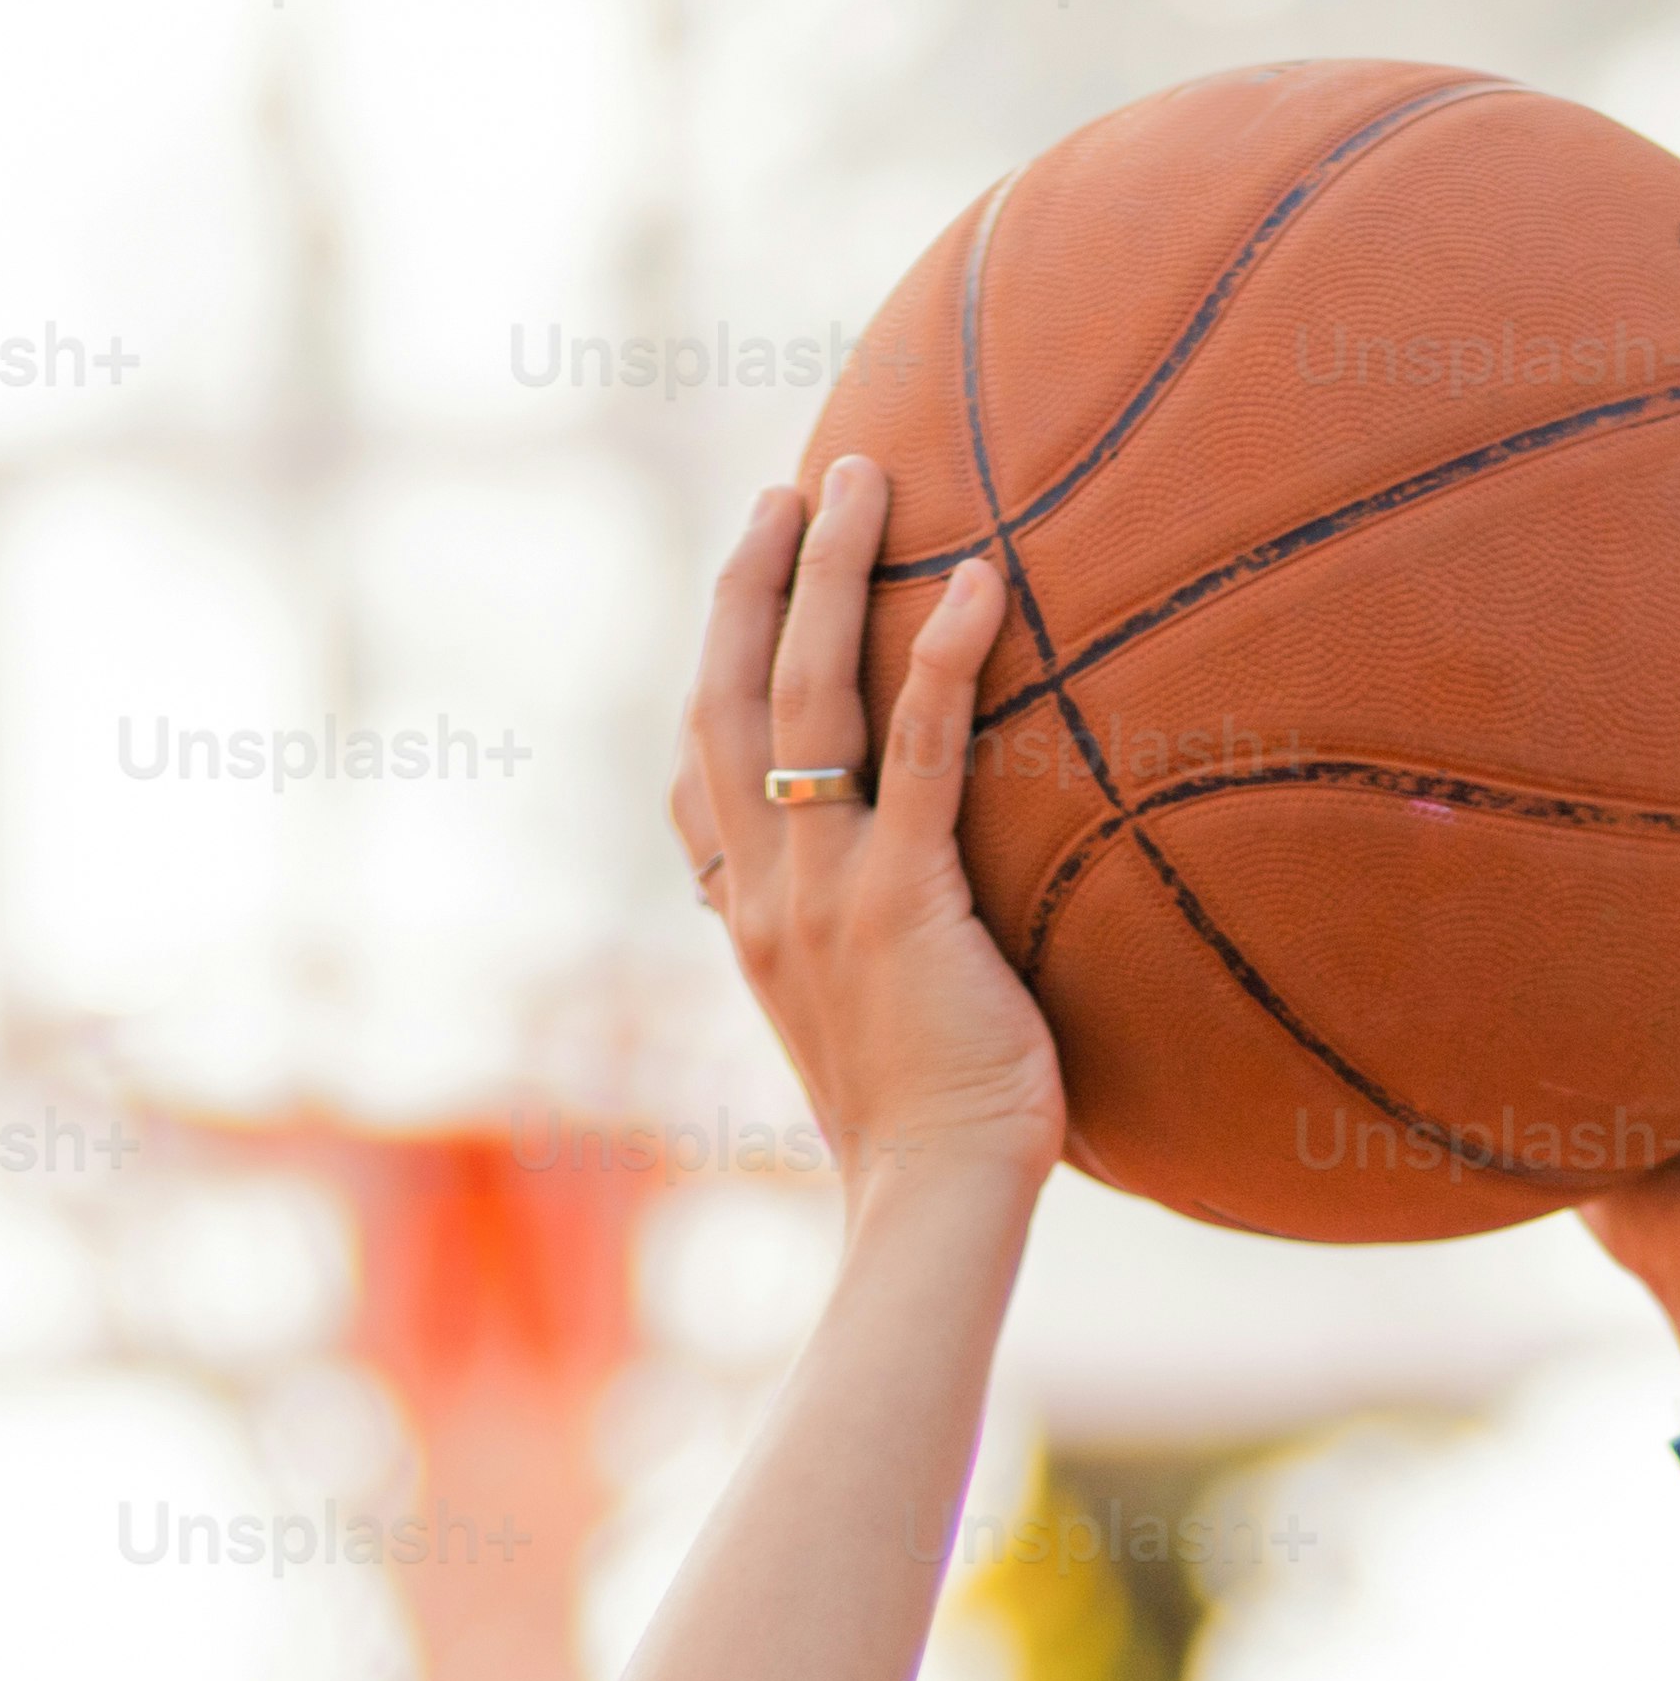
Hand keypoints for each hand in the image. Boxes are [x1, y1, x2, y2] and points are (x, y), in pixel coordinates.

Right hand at [668, 459, 1061, 1213]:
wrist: (931, 1201)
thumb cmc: (926, 1130)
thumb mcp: (863, 1022)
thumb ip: (857, 948)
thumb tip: (905, 912)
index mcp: (744, 916)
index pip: (700, 769)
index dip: (714, 662)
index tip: (745, 579)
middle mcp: (762, 889)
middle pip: (730, 696)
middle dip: (754, 577)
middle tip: (796, 487)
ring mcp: (821, 891)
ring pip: (804, 696)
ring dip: (830, 573)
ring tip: (863, 479)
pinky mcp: (901, 903)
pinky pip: (920, 756)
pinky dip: (943, 661)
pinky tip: (979, 586)